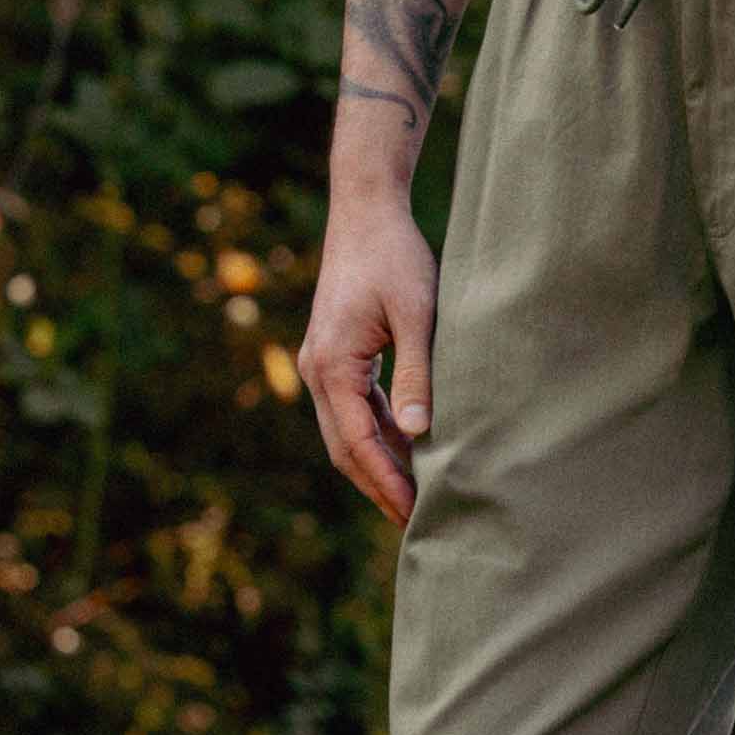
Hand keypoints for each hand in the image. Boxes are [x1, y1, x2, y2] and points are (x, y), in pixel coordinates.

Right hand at [297, 187, 438, 526]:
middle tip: (416, 522)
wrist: (366, 212)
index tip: (414, 513)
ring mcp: (321, 364)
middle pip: (344, 448)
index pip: (357, 443)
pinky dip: (377, 435)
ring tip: (416, 496)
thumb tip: (417, 435)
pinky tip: (408, 451)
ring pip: (346, 432)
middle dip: (378, 486)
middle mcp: (317, 370)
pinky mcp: (335, 356)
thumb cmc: (396, 257)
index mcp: (332, 365)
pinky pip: (353, 409)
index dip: (386, 482)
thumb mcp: (417, 315)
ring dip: (377, 464)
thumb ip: (416, 375)